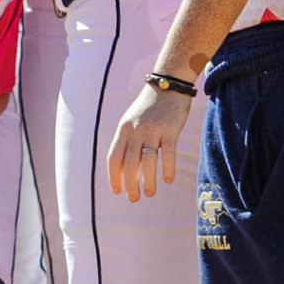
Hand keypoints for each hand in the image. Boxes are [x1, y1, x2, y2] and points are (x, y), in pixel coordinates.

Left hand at [106, 82, 191, 202]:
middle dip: (130, 184)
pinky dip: (167, 168)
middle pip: (129, 164)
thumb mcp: (131, 121)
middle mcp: (135, 131)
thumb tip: (126, 167)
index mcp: (123, 130)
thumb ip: (127, 140)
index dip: (114, 177)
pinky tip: (168, 180)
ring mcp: (152, 130)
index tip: (117, 191)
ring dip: (147, 181)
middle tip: (134, 198)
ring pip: (147, 162)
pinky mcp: (170, 129)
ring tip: (149, 193)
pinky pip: (168, 153)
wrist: (167, 85)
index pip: (113, 158)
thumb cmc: (149, 107)